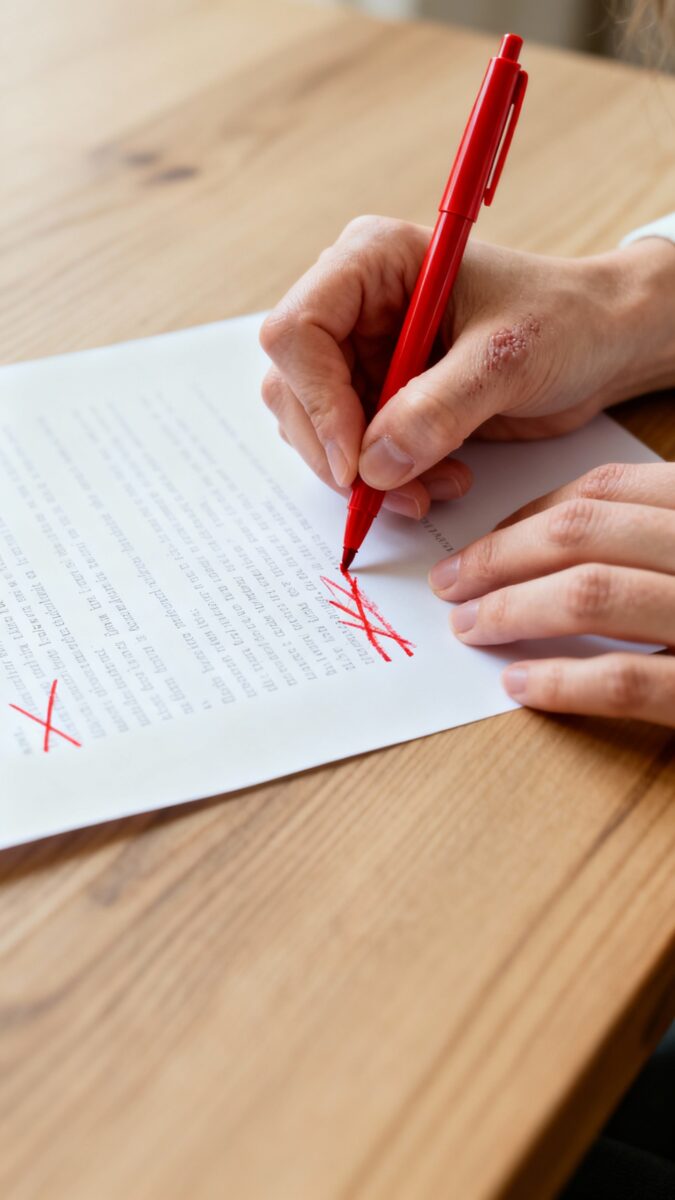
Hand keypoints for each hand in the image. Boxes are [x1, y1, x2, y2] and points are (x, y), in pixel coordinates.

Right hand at [260, 216, 674, 515]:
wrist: (600, 346)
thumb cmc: (563, 321)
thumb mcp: (506, 359)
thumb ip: (439, 409)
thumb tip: (373, 465)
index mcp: (372, 262)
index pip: (297, 331)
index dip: (316, 401)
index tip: (355, 462)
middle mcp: (354, 306)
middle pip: (292, 388)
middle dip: (338, 451)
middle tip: (388, 493)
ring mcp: (363, 355)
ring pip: (316, 430)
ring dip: (366, 475)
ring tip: (434, 487)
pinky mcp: (380, 399)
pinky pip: (352, 453)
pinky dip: (386, 481)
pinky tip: (439, 480)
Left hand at [429, 462, 674, 726]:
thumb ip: (650, 538)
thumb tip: (549, 546)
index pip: (606, 490)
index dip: (528, 517)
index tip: (480, 546)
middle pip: (584, 532)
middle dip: (499, 558)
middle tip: (448, 586)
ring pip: (592, 593)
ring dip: (513, 610)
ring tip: (468, 628)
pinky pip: (625, 680)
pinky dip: (563, 681)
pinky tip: (518, 684)